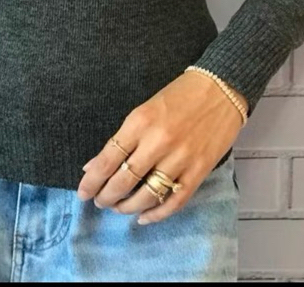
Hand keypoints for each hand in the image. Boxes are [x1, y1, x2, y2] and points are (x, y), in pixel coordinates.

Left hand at [76, 71, 246, 225]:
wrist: (221, 88)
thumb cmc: (179, 95)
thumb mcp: (145, 109)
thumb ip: (123, 138)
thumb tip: (96, 164)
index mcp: (140, 122)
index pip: (109, 158)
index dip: (92, 180)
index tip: (83, 191)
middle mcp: (158, 142)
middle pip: (124, 180)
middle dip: (107, 196)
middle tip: (99, 201)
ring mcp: (181, 158)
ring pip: (147, 195)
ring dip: (128, 207)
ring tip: (119, 208)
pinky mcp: (199, 171)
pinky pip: (174, 201)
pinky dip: (156, 213)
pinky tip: (144, 216)